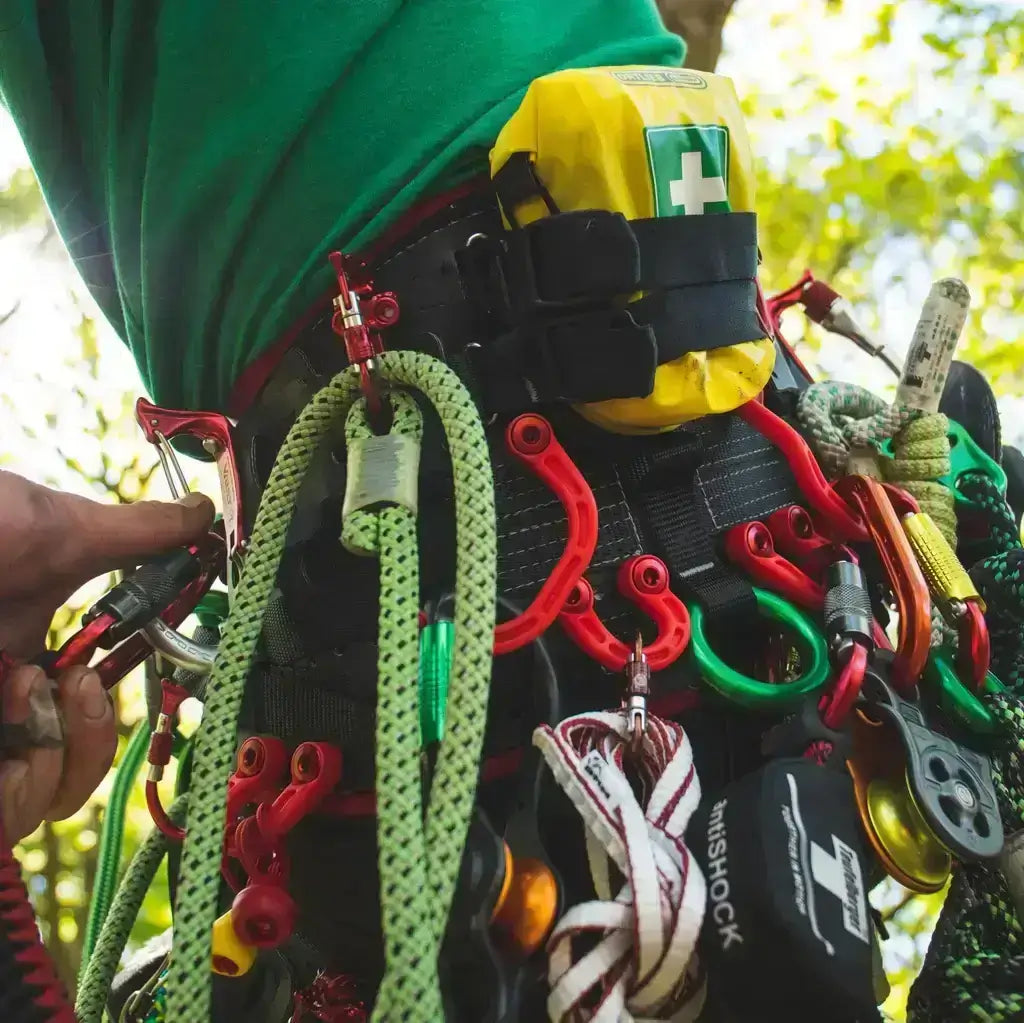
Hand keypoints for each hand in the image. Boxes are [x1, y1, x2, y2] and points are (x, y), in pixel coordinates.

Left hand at [0, 471, 213, 839]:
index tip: (120, 669)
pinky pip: (15, 817)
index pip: (86, 711)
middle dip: (90, 736)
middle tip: (78, 684)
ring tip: (25, 686)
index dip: (114, 706)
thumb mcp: (49, 529)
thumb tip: (203, 514)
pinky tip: (9, 716)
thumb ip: (135, 534)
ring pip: (44, 801)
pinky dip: (27, 780)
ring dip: (59, 750)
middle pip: (68, 769)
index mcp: (24, 655)